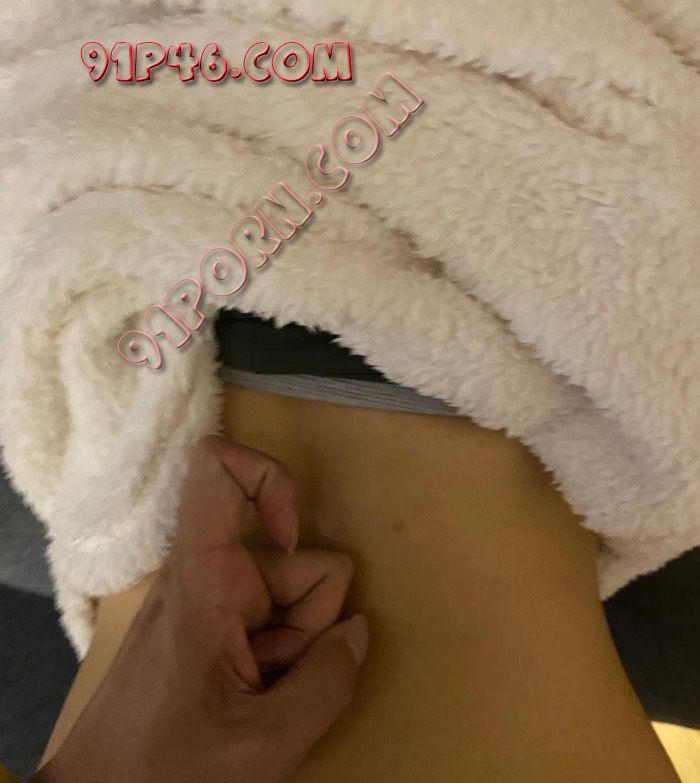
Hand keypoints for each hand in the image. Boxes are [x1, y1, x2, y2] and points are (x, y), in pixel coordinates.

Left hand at [35, 435, 367, 782]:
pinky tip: (255, 692)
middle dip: (309, 623)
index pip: (216, 467)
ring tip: (258, 693)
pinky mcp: (217, 621)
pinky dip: (280, 653)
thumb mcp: (264, 743)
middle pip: (303, 563)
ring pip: (296, 596)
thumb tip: (356, 631)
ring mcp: (216, 598)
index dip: (270, 478)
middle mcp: (210, 573)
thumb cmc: (164, 771)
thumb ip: (328, 683)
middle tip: (271, 678)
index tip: (293, 537)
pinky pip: (276, 619)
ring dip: (295, 646)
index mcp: (205, 577)